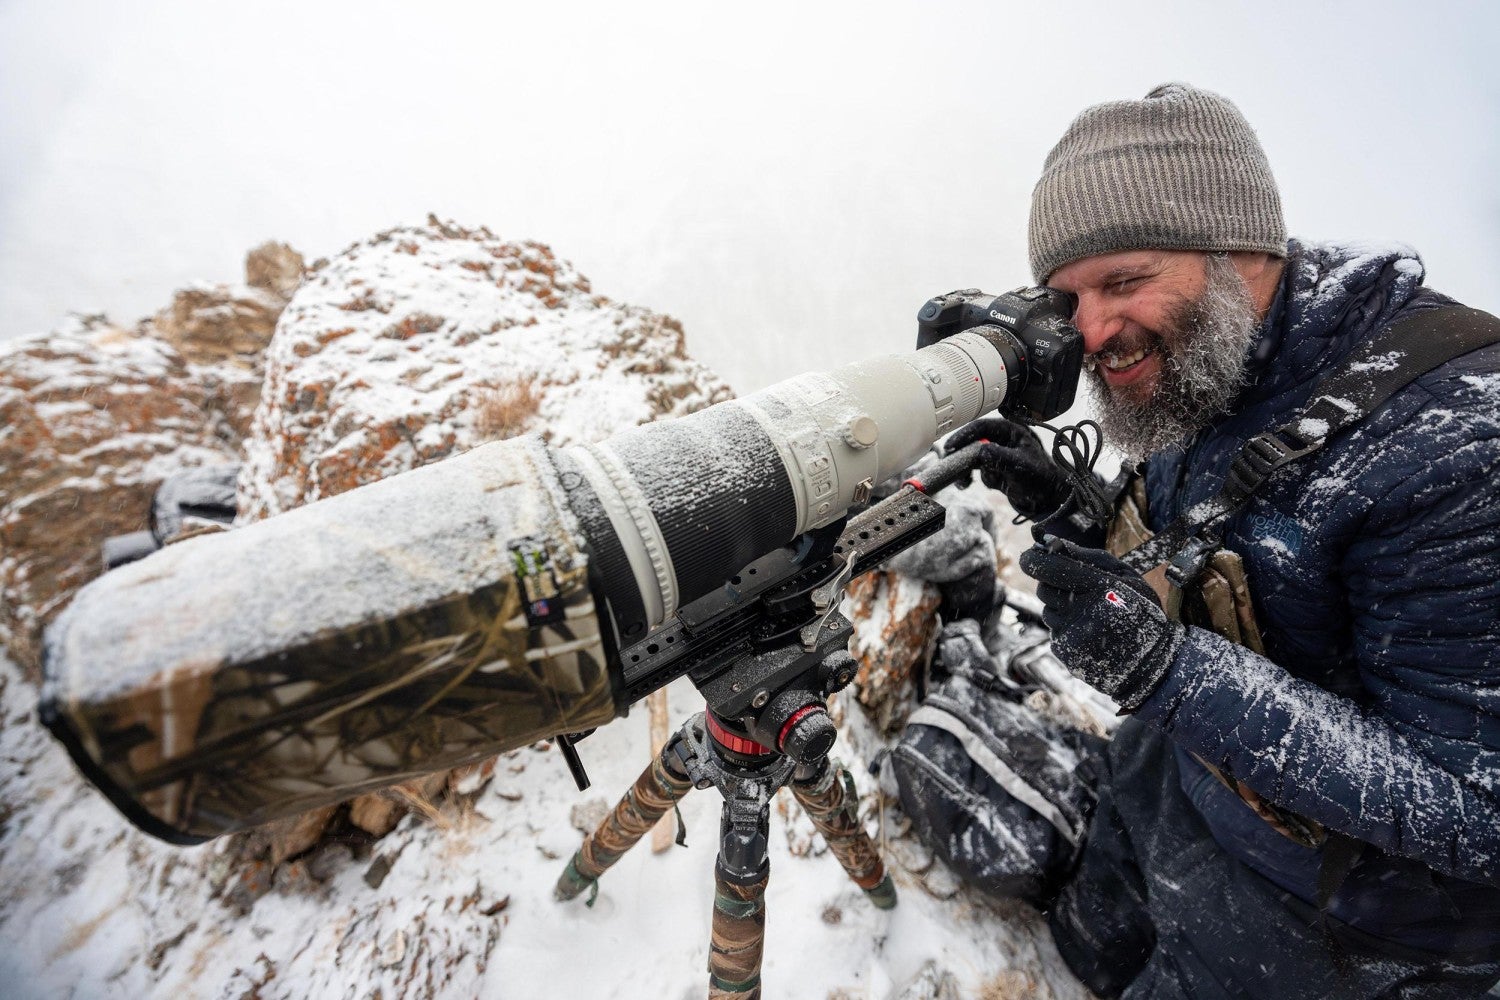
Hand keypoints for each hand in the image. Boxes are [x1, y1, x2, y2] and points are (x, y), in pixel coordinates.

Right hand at [945, 417, 1071, 521]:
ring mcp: (997, 455)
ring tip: (962, 480)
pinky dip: (969, 477)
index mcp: (1011, 432)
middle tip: (949, 461)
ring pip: (971, 457)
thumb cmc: (1042, 478)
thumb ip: (999, 456)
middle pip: (973, 441)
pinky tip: (967, 483)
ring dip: (964, 468)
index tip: (952, 445)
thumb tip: (979, 451)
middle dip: (961, 453)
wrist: (1048, 499)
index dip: (965, 434)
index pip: (983, 427)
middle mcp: (1002, 441)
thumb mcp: (1020, 465)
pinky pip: (975, 470)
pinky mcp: (993, 469)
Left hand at [1017, 537, 1182, 711]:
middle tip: (1073, 587)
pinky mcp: (1066, 651)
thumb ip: (1090, 557)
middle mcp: (1083, 610)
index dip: (1034, 559)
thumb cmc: (1139, 611)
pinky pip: (1053, 631)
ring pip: (1047, 610)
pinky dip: (1065, 627)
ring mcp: (1073, 634)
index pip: (1051, 568)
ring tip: (1089, 613)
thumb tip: (1053, 543)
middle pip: (1044, 588)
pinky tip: (1088, 631)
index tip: (1029, 555)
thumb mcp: (1126, 576)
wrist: (1151, 661)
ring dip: (1060, 607)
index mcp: (1100, 586)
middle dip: (1051, 583)